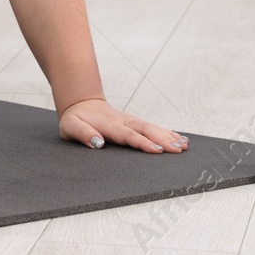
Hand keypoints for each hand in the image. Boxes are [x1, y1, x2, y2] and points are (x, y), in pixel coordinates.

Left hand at [59, 98, 188, 153]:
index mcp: (109, 124)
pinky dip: (168, 133)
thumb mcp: (70, 126)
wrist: (82, 104)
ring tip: (184, 145)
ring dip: (169, 136)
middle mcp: (123, 121)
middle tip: (178, 149)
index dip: (142, 142)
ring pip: (152, 128)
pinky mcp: (135, 122)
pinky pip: (153, 127)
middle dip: (163, 139)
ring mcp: (131, 120)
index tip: (157, 150)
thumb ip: (83, 133)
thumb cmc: (76, 119)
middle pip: (145, 130)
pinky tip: (181, 139)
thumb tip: (97, 142)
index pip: (128, 135)